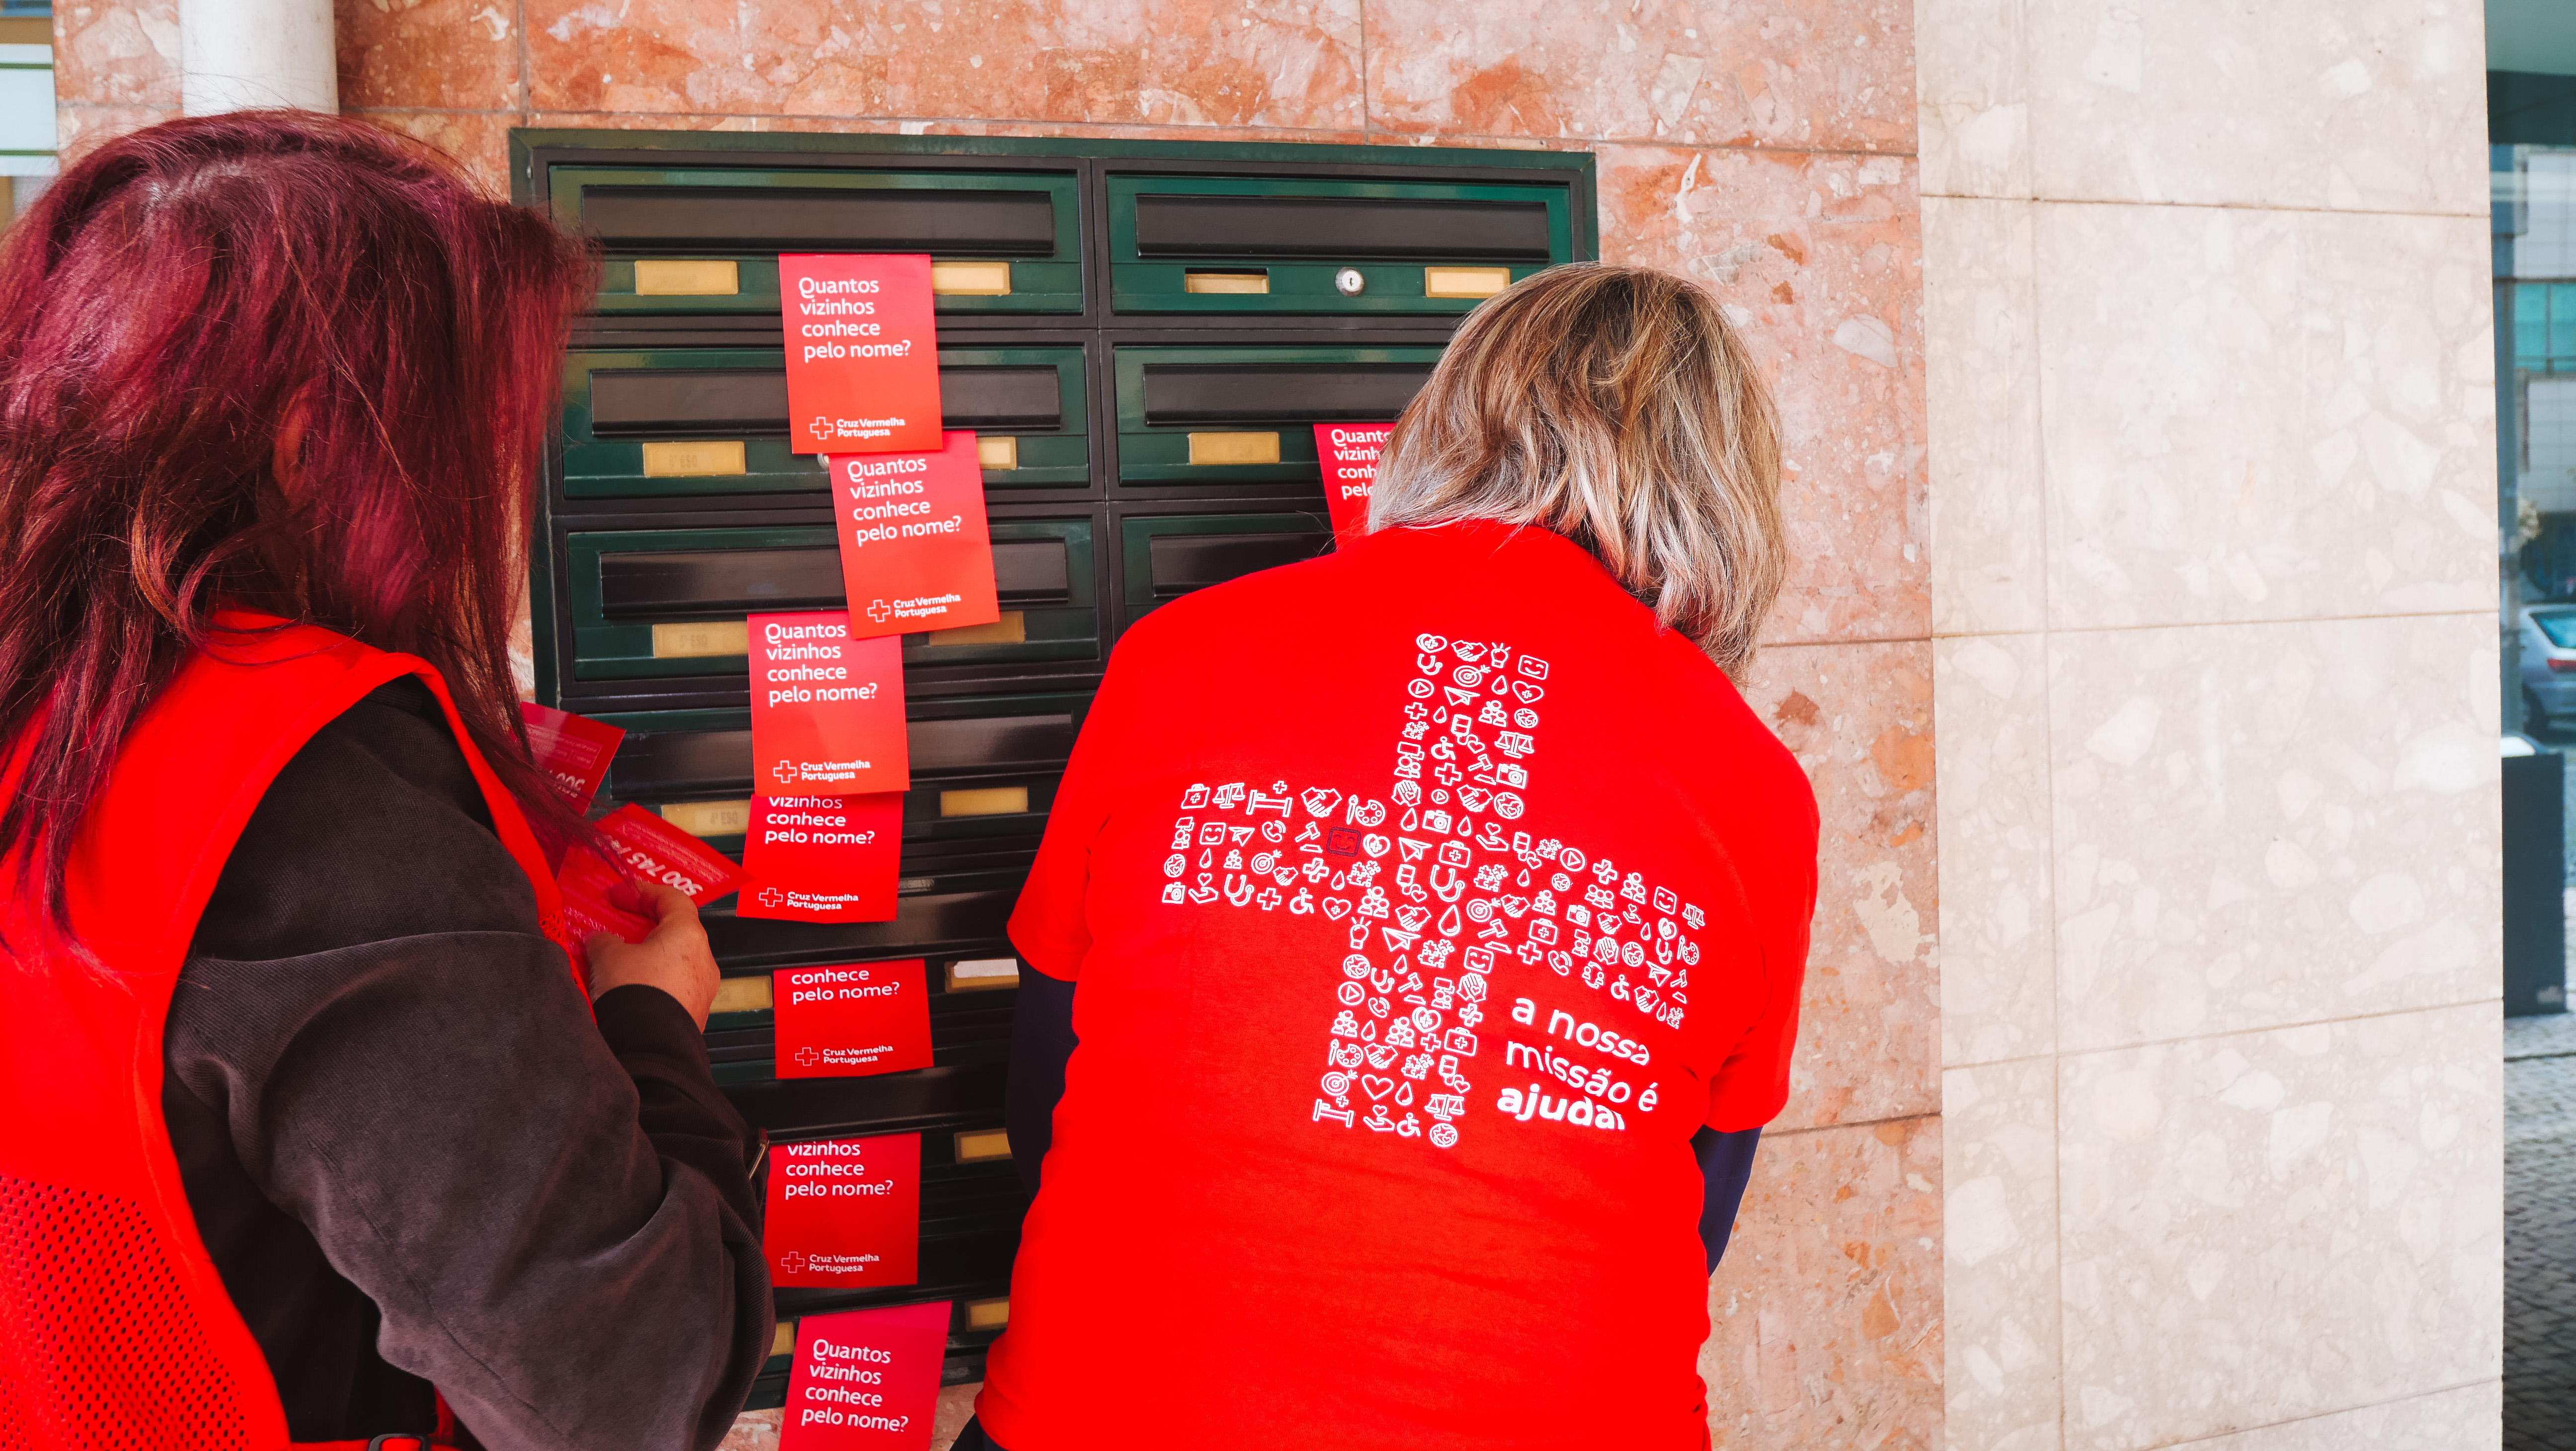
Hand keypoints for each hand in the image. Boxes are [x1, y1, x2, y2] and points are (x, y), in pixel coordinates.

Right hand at [585, 879, 720, 1029]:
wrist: (649, 1046)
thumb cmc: (638, 997)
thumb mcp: (608, 957)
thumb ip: (603, 940)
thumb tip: (599, 939)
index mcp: (688, 935)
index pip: (672, 899)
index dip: (643, 892)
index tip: (621, 894)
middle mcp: (703, 960)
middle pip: (673, 931)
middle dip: (642, 928)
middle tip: (616, 926)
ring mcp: (701, 989)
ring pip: (672, 962)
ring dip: (645, 958)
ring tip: (614, 962)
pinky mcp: (693, 1013)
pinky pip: (672, 987)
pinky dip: (651, 981)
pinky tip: (626, 989)